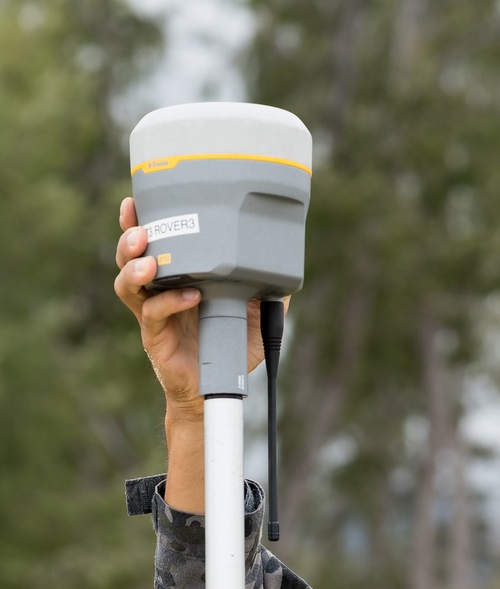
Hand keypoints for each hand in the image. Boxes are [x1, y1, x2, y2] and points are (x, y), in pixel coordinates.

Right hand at [113, 197, 266, 413]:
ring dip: (134, 269)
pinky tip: (189, 295)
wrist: (217, 387)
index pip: (149, 243)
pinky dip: (170, 302)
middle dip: (128, 240)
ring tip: (148, 260)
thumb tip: (283, 267)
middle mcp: (157, 291)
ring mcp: (153, 315)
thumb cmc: (228, 347)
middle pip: (127, 258)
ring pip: (127, 286)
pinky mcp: (156, 338)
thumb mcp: (254, 315)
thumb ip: (264, 291)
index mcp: (174, 276)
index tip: (135, 201)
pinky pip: (154, 314)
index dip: (137, 222)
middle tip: (140, 229)